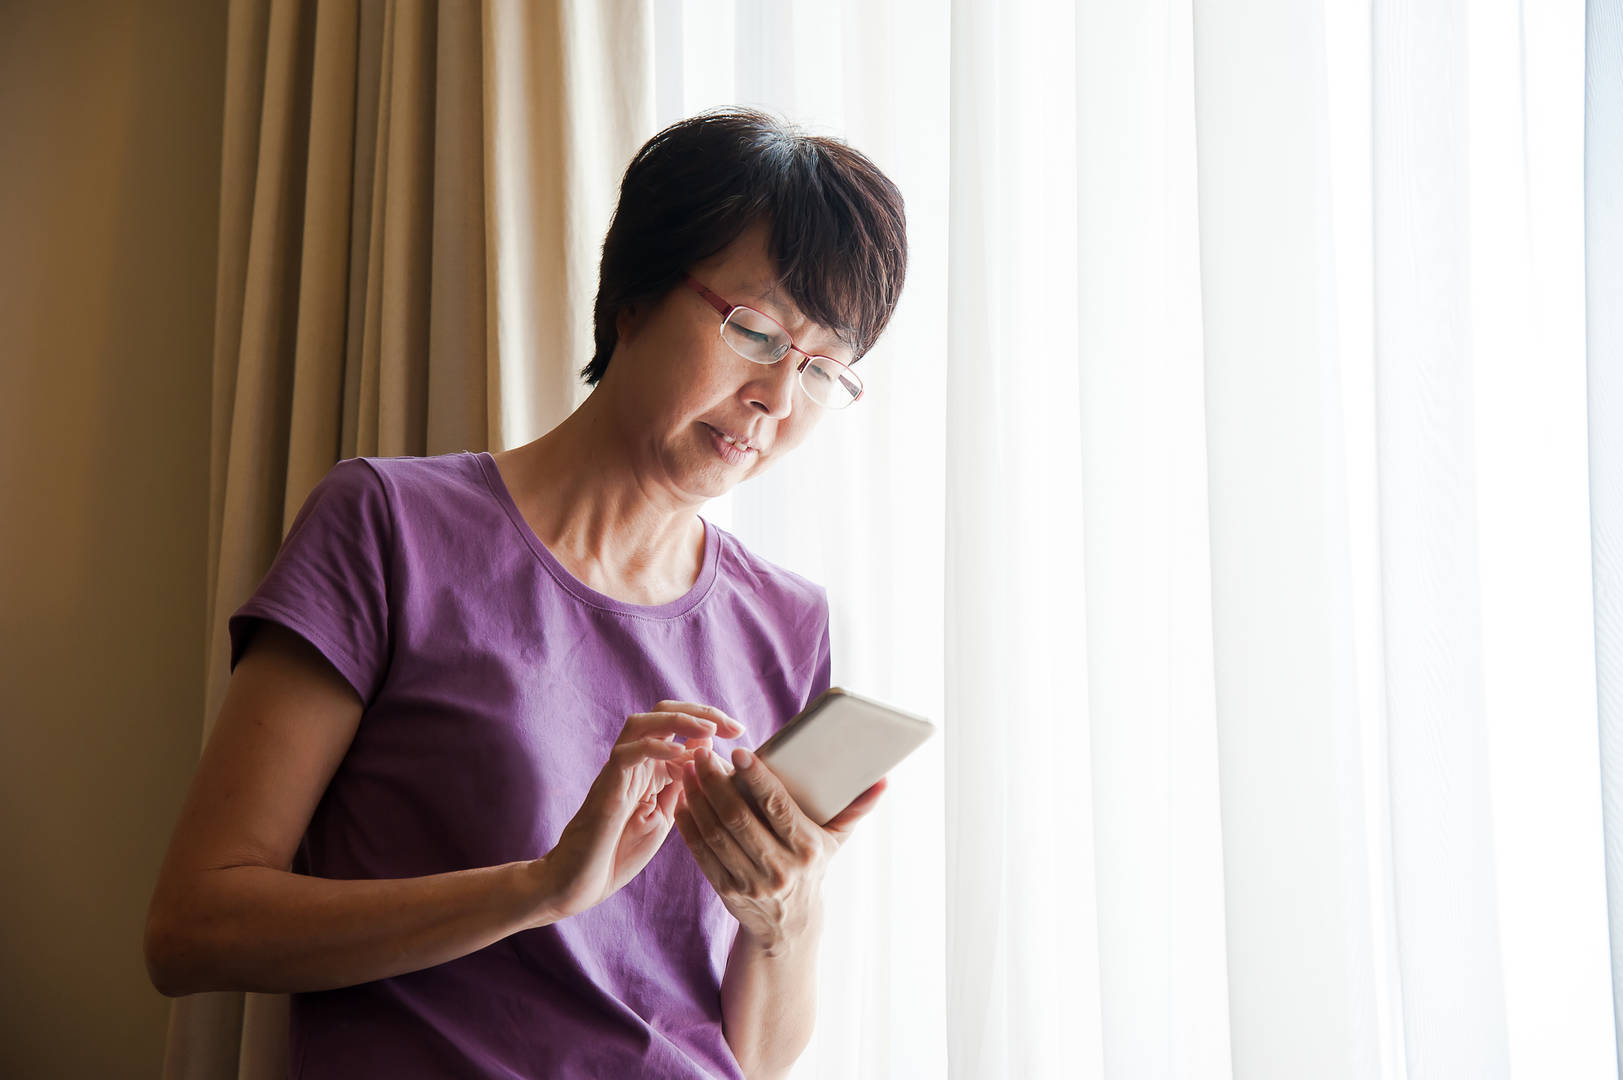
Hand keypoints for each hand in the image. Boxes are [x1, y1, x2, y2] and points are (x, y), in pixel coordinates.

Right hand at [536, 702, 745, 921]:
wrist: (579, 881)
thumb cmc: (620, 852)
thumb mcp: (666, 815)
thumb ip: (686, 786)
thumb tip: (712, 756)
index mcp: (651, 766)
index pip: (681, 726)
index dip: (712, 723)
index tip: (741, 733)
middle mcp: (634, 760)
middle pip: (663, 711)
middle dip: (702, 712)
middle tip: (734, 727)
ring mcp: (618, 770)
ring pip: (643, 723)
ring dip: (679, 720)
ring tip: (710, 730)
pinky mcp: (607, 785)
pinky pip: (628, 754)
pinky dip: (656, 748)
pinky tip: (682, 755)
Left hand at [670, 705, 886, 951]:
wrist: (789, 926)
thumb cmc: (812, 868)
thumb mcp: (835, 841)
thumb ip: (855, 808)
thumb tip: (882, 780)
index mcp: (808, 848)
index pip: (777, 807)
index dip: (755, 778)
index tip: (737, 752)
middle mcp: (780, 868)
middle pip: (739, 818)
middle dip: (716, 782)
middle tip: (701, 754)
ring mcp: (751, 883)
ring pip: (717, 833)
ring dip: (698, 798)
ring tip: (688, 770)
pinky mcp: (727, 891)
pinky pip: (702, 853)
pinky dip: (689, 825)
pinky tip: (683, 800)